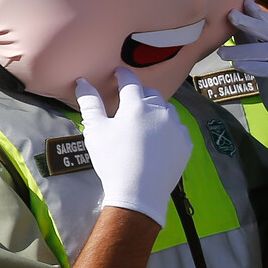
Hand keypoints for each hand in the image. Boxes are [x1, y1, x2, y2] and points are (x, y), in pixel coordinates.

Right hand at [77, 68, 191, 227]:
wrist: (139, 193)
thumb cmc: (113, 161)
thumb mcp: (95, 131)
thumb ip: (90, 103)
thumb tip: (82, 81)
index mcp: (137, 105)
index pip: (130, 82)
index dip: (123, 76)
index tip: (119, 73)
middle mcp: (161, 111)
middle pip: (150, 95)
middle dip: (139, 95)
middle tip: (129, 103)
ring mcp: (176, 126)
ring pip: (166, 110)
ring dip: (155, 112)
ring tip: (144, 123)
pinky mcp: (185, 142)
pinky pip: (176, 129)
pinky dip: (167, 130)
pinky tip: (158, 141)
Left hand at [222, 0, 267, 163]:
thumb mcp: (265, 67)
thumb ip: (255, 48)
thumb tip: (237, 28)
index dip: (259, 13)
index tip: (243, 2)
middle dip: (250, 22)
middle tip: (231, 15)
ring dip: (244, 50)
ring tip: (222, 53)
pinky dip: (254, 66)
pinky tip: (238, 64)